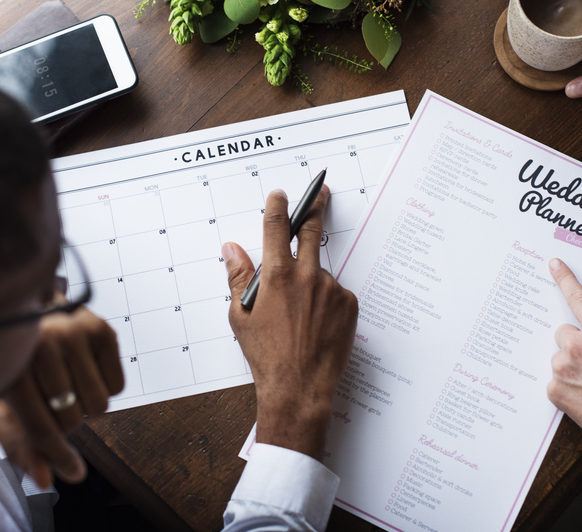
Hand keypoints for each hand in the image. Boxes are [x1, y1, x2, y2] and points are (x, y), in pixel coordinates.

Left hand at [0, 307, 123, 487]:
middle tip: (53, 402)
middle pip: (72, 420)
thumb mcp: (2, 403)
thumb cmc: (12, 361)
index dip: (57, 456)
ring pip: (99, 404)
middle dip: (65, 422)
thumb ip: (21, 444)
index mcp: (10, 368)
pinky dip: (105, 386)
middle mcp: (43, 346)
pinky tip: (84, 368)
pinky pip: (118, 385)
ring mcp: (74, 332)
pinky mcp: (100, 327)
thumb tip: (47, 480)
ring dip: (86, 404)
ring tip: (68, 383)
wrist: (25, 308)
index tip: (72, 472)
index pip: (41, 427)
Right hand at [223, 187, 358, 460]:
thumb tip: (232, 249)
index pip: (277, 228)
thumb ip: (238, 277)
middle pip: (311, 231)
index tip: (280, 195)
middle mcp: (307, 276)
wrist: (299, 386)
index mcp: (277, 276)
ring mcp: (332, 289)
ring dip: (311, 284)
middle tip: (322, 193)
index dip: (278, 207)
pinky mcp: (349, 304)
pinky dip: (326, 302)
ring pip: (320, 274)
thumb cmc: (266, 355)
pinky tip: (315, 324)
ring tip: (300, 318)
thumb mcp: (240, 317)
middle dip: (315, 209)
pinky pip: (336, 294)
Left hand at [547, 258, 581, 531]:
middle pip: (564, 331)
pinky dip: (565, 384)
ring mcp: (562, 366)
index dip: (565, 278)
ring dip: (570, 364)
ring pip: (559, 355)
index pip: (578, 298)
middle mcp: (577, 346)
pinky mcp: (552, 386)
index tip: (554, 264)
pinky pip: (554, 377)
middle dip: (575, 342)